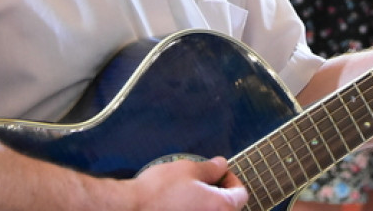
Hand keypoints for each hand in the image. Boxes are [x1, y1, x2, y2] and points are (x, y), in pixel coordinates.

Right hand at [130, 156, 246, 210]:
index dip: (232, 179)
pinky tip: (179, 206)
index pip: (241, 193)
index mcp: (222, 207)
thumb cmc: (159, 192)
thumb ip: (211, 168)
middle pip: (227, 208)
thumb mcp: (188, 169)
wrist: (131, 209)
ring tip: (189, 195)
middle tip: (204, 183)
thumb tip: (221, 165)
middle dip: (218, 194)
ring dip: (204, 205)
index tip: (219, 174)